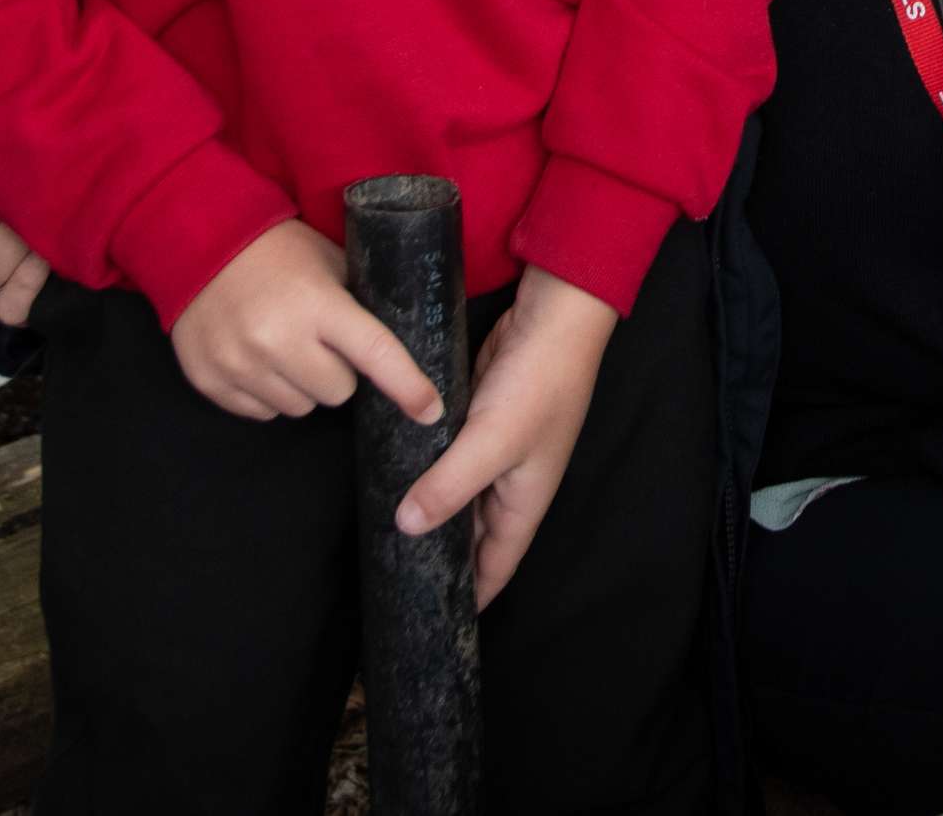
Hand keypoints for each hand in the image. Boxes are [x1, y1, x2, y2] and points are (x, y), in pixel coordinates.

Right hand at [171, 220, 442, 426]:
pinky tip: (257, 358)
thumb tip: (404, 340)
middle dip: (339, 372)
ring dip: (302, 385)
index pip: (375, 352)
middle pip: (338, 393)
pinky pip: (261, 413)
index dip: (408, 386)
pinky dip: (267, 393)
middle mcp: (277, 339)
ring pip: (299, 408)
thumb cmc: (277, 250)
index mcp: (318, 303)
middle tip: (321, 342)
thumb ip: (361, 300)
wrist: (199, 244)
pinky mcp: (210, 381)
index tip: (430, 411)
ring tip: (285, 347)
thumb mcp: (329, 261)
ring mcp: (240, 364)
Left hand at [396, 267, 621, 605]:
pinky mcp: (477, 422)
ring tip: (389, 542)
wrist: (553, 316)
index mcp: (523, 501)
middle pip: (476, 537)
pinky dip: (428, 475)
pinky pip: (449, 462)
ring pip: (459, 498)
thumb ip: (450, 486)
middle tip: (399, 585)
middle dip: (445, 561)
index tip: (438, 627)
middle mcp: (510, 483)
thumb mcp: (492, 442)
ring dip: (432, 515)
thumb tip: (405, 528)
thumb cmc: (537, 386)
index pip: (497, 566)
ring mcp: (494, 451)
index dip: (473, 597)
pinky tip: (397, 480)